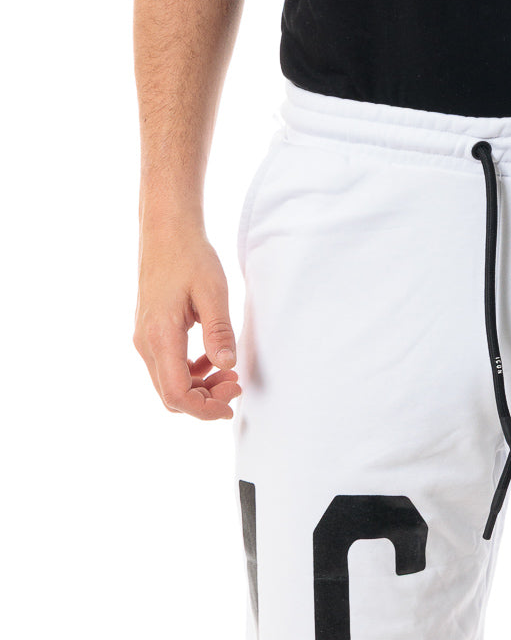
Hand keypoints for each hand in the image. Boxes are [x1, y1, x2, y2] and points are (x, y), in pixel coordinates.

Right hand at [133, 223, 241, 419]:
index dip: (204, 409)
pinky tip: (213, 361)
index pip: (176, 394)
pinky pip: (170, 369)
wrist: (166, 230)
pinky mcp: (151, 334)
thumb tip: (227, 365)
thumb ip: (219, 331)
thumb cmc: (189, 255)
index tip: (230, 405)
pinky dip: (192, 374)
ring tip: (229, 376)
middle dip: (205, 401)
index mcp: (160, 336)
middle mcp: (146, 342)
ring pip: (170, 385)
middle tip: (235, 386)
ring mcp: (145, 339)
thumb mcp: (213, 292)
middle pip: (172, 396)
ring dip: (200, 389)